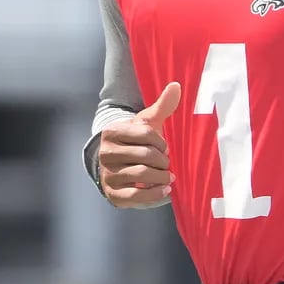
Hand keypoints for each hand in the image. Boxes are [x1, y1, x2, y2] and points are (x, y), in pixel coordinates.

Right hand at [98, 82, 180, 207]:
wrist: (117, 165)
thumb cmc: (135, 141)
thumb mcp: (146, 122)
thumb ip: (162, 105)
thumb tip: (176, 85)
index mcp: (112, 132)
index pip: (146, 133)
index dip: (162, 141)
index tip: (164, 146)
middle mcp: (106, 153)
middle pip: (146, 155)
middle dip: (163, 160)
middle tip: (166, 163)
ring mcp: (108, 175)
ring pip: (142, 175)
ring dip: (161, 177)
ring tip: (167, 176)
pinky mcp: (113, 195)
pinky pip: (136, 197)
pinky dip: (155, 195)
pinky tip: (165, 189)